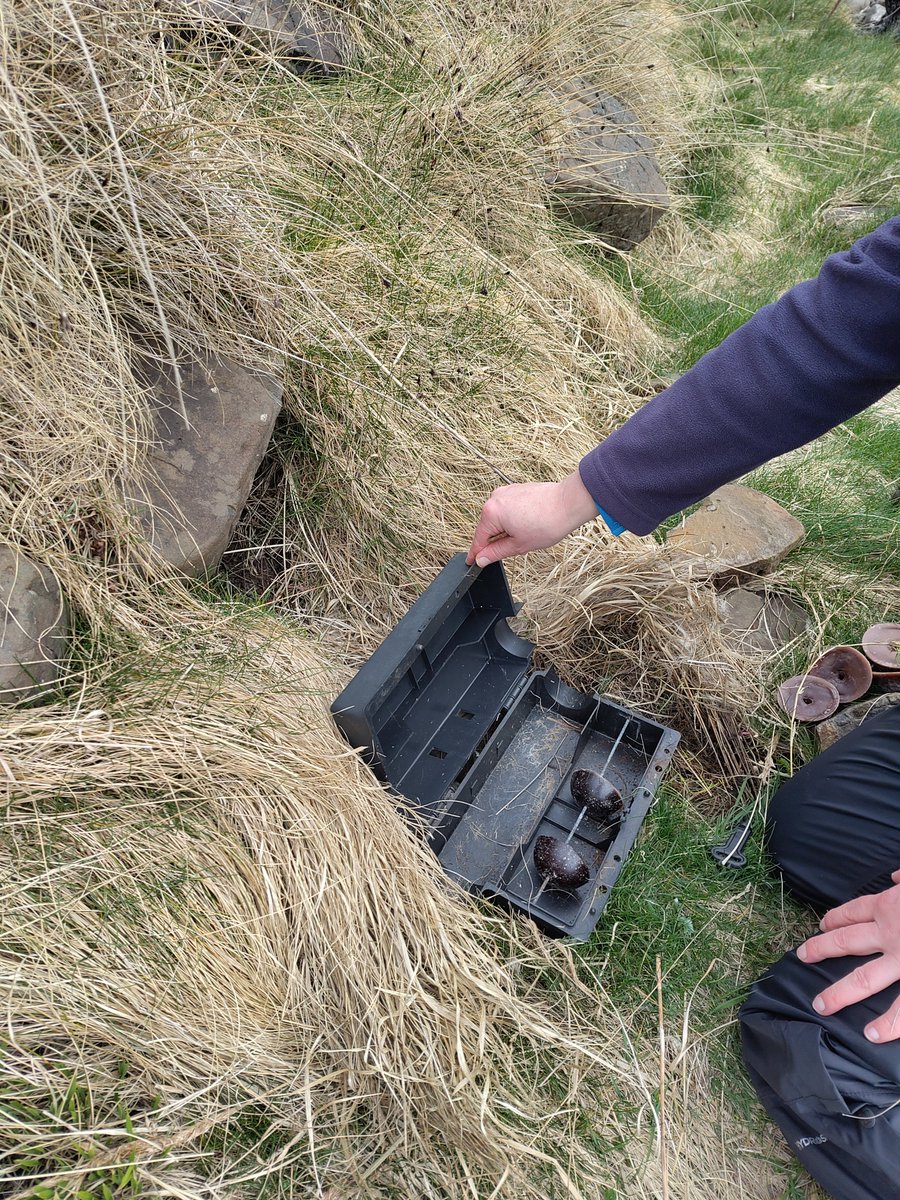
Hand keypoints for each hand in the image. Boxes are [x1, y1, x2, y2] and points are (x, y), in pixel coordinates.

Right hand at [465, 471, 600, 567]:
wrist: (569, 503)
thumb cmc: (547, 523)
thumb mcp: (519, 545)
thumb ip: (496, 553)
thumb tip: (481, 559)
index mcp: (491, 513)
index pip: (479, 538)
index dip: (476, 553)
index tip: (471, 562)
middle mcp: (494, 498)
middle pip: (487, 527)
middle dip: (497, 539)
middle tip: (516, 547)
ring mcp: (504, 491)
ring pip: (498, 518)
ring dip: (506, 529)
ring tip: (527, 533)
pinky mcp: (514, 489)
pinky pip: (506, 508)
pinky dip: (512, 518)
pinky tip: (529, 523)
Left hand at [797, 870, 899, 1041]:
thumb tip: (896, 875)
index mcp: (890, 905)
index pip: (853, 912)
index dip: (835, 918)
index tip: (822, 924)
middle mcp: (890, 933)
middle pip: (846, 942)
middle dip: (821, 950)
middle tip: (802, 957)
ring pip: (864, 979)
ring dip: (840, 993)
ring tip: (821, 1006)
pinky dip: (888, 1024)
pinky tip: (871, 1035)